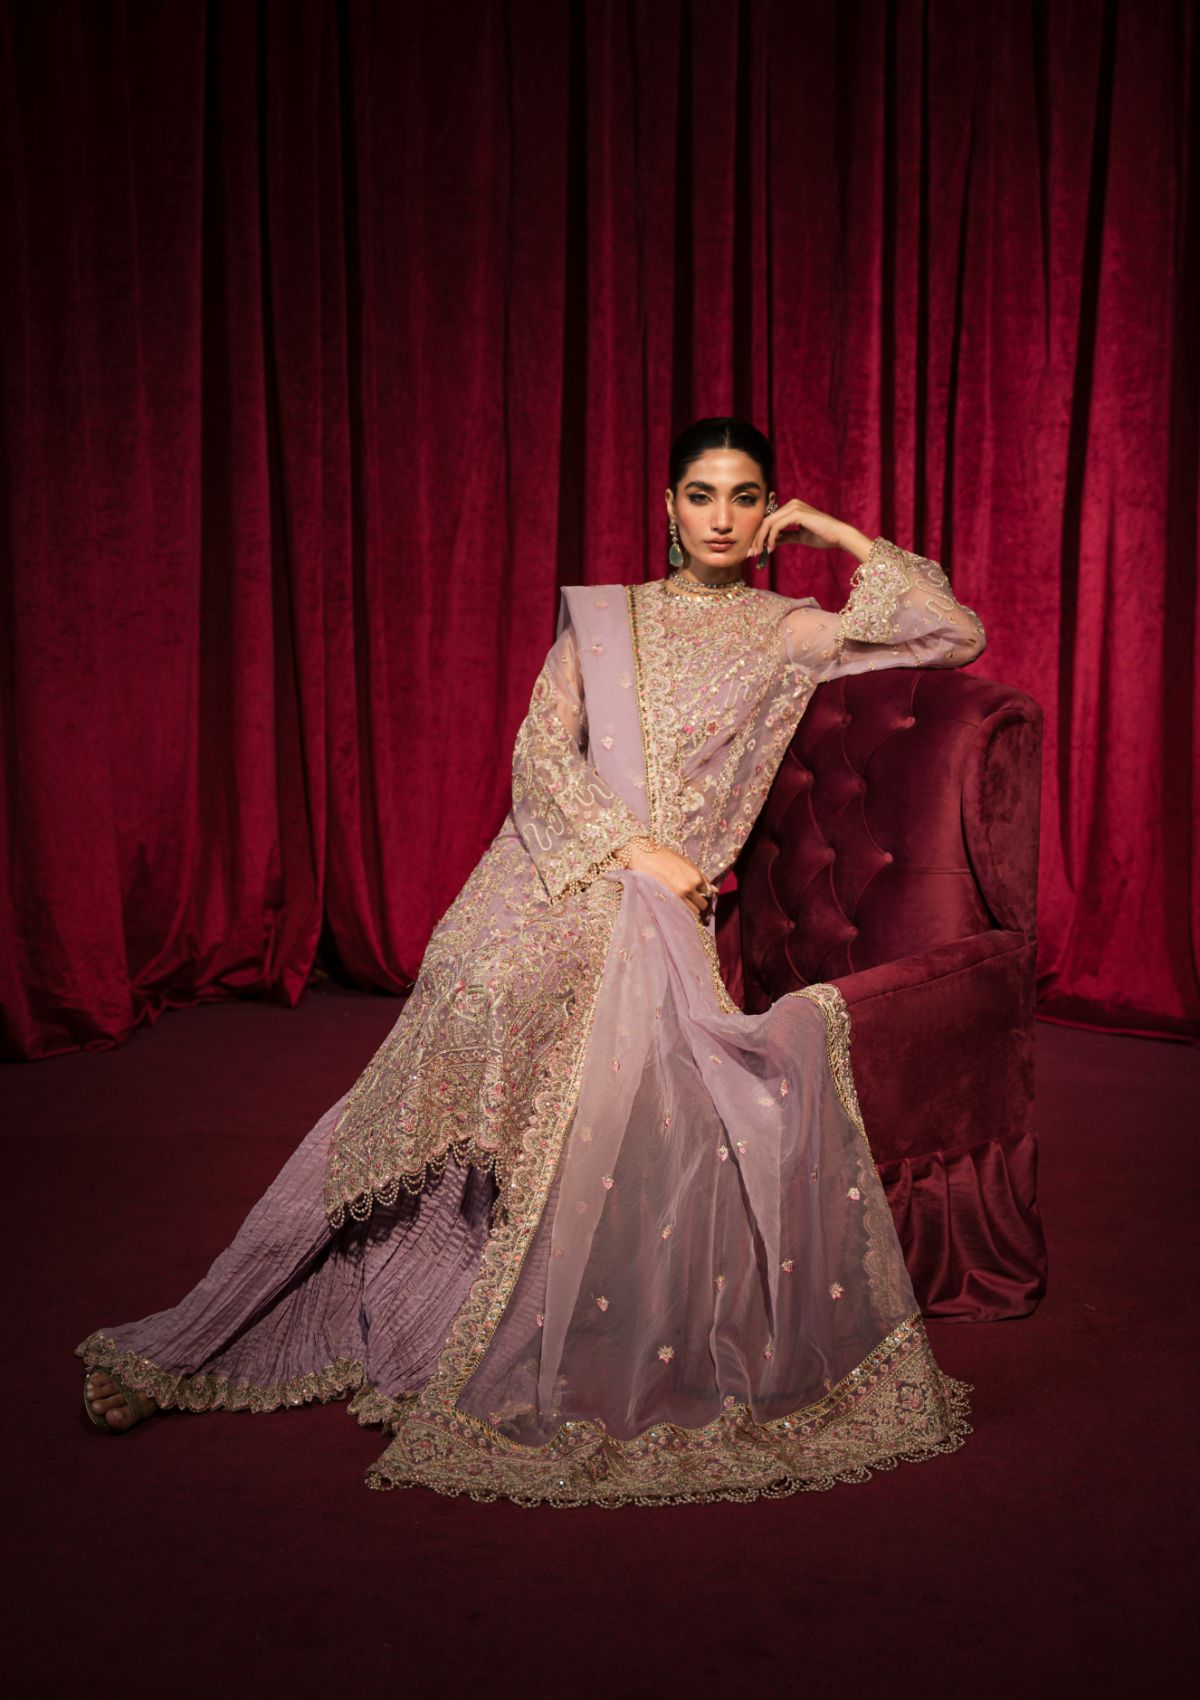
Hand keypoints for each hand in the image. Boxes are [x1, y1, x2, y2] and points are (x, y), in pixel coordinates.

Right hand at [621, 842, 715, 918]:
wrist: (644, 856)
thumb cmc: (665, 856)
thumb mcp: (687, 862)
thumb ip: (701, 877)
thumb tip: (715, 891)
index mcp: (696, 877)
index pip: (708, 892)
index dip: (705, 893)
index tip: (701, 894)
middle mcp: (689, 888)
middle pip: (702, 904)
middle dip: (700, 903)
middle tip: (693, 900)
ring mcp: (678, 896)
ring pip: (693, 911)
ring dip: (691, 908)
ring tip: (685, 902)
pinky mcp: (667, 900)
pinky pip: (681, 911)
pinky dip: (682, 910)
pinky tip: (677, 903)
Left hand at [749, 500, 871, 563]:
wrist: (838, 536)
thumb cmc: (822, 536)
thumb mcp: (799, 537)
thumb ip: (786, 536)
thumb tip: (771, 542)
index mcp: (792, 508)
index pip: (769, 520)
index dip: (760, 535)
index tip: (755, 550)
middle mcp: (791, 504)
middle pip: (766, 520)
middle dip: (757, 538)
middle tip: (752, 553)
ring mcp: (794, 507)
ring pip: (768, 523)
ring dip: (761, 539)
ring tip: (760, 553)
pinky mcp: (797, 514)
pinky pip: (777, 526)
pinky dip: (771, 538)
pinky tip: (771, 549)